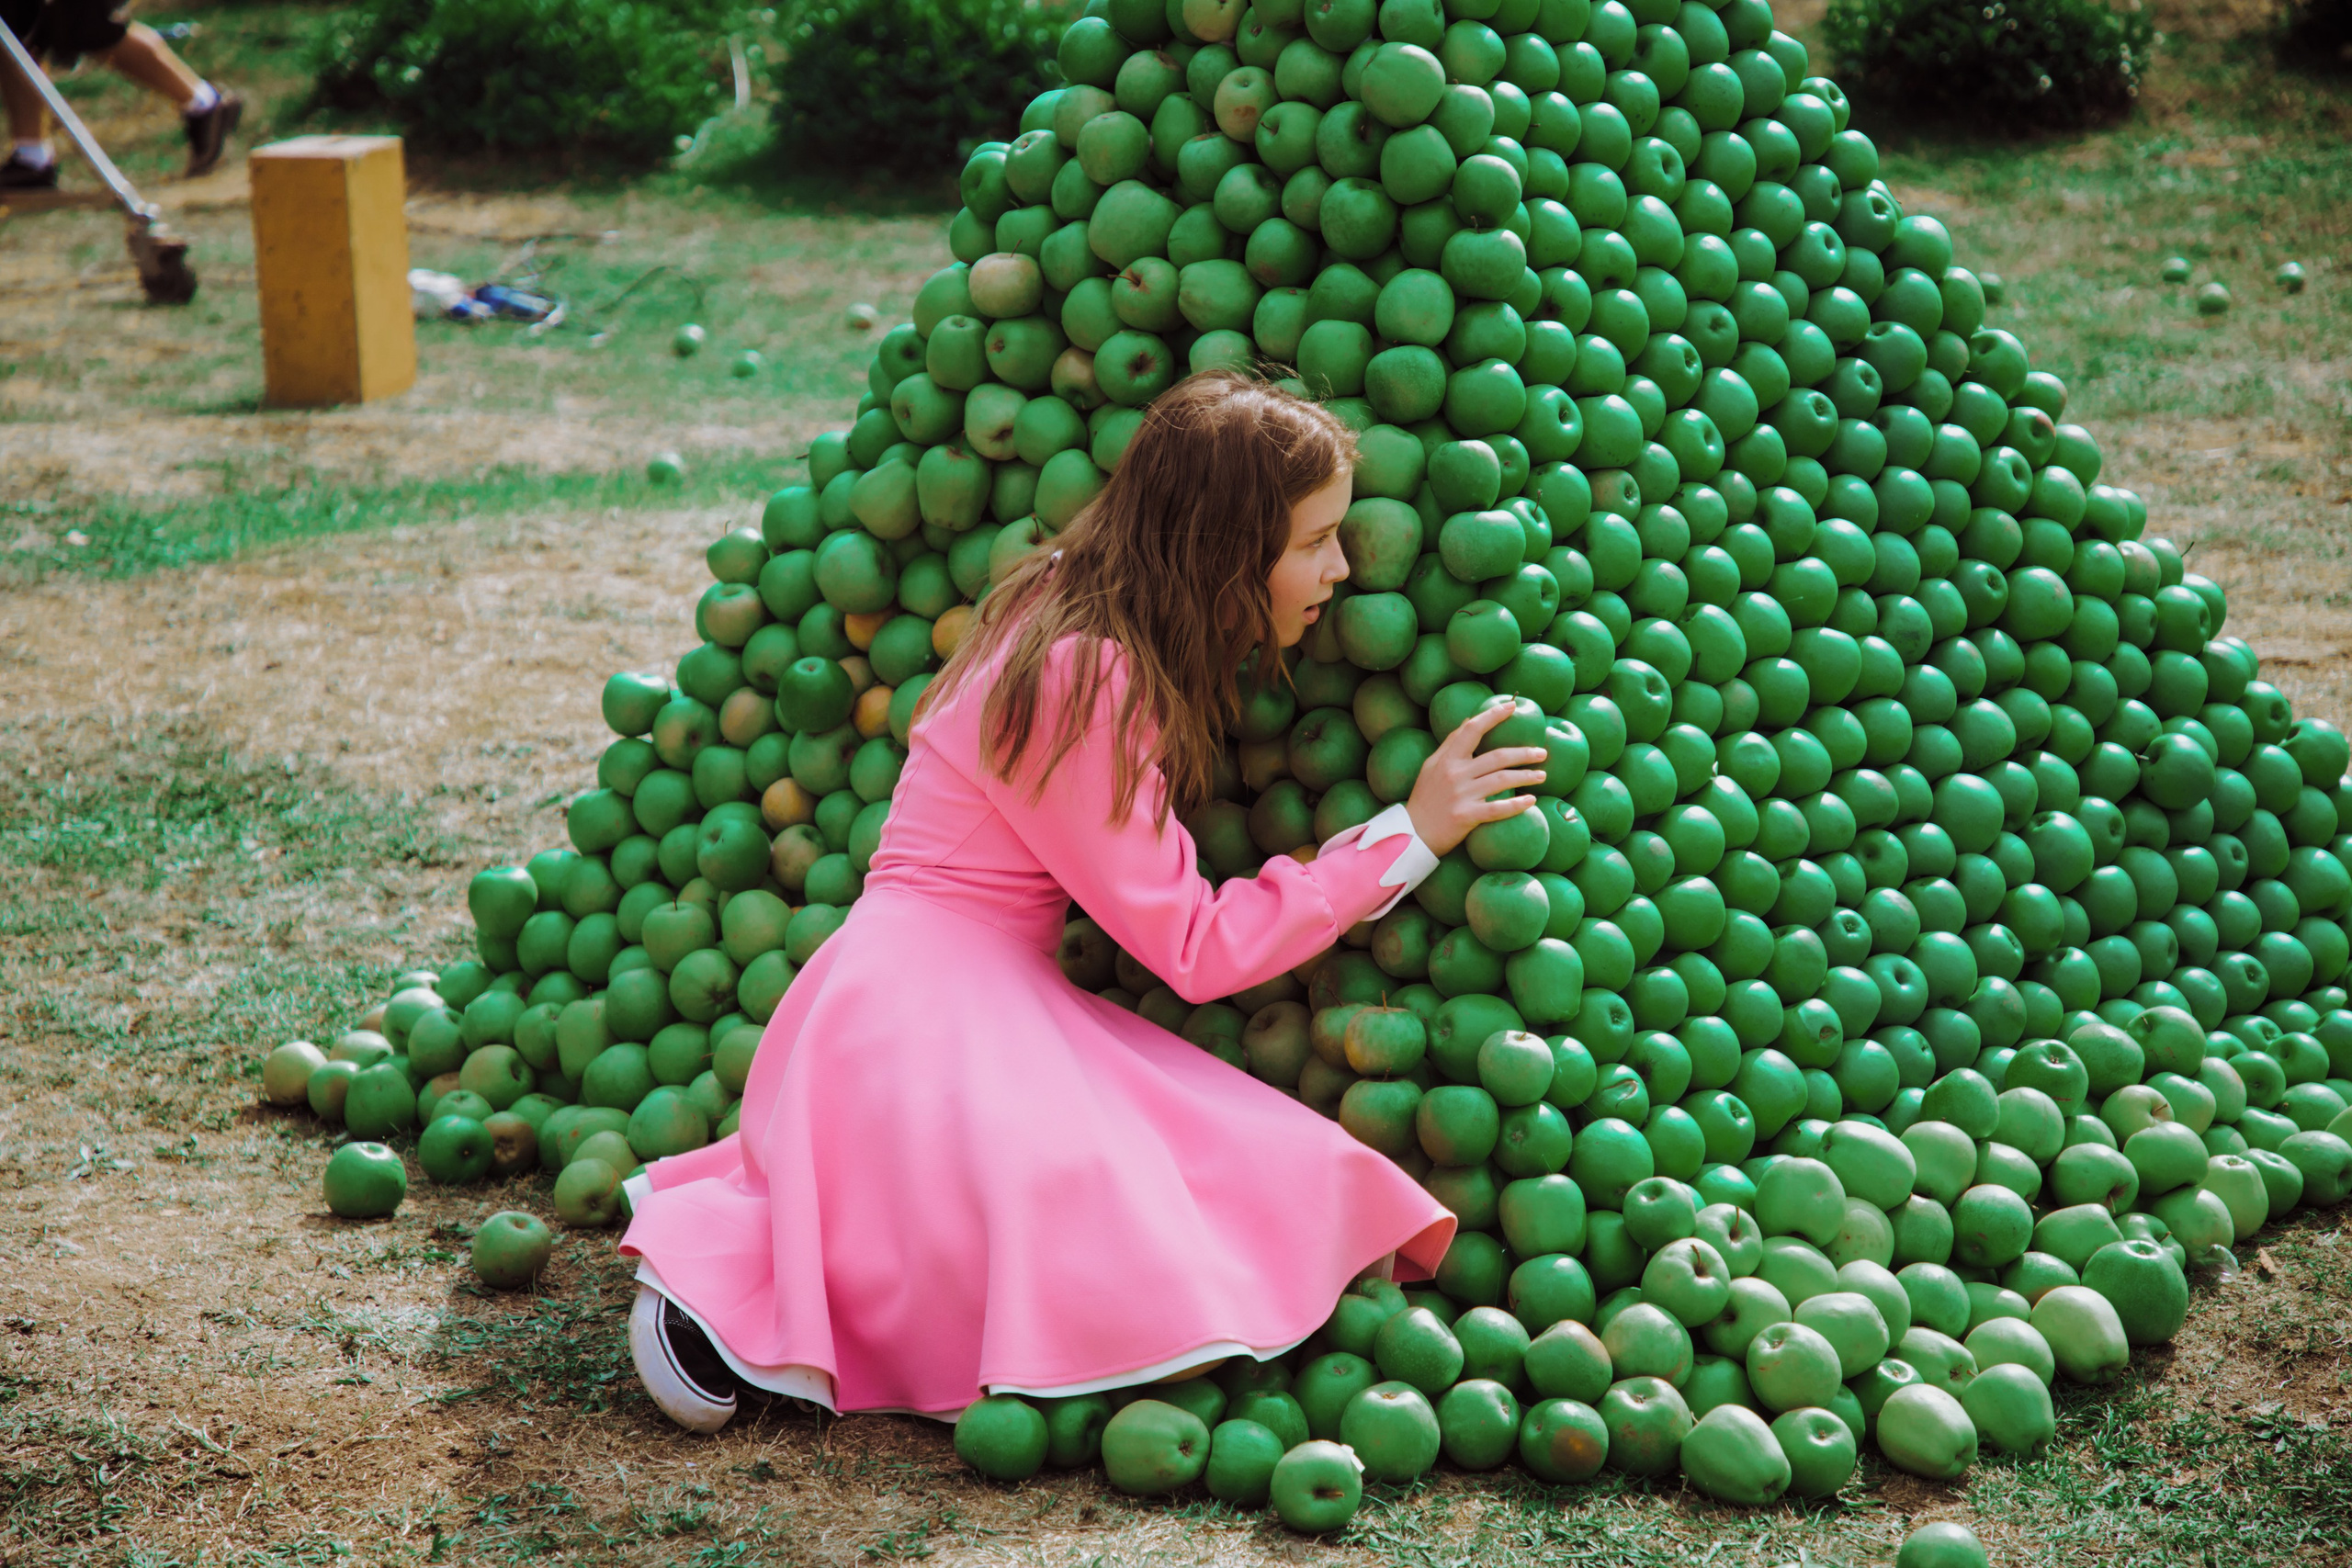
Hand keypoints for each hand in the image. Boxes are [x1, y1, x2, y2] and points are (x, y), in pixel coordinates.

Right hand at [1406, 703, 1549, 857]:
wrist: (1412, 834)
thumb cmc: (1424, 799)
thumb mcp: (1431, 766)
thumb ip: (1450, 743)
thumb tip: (1469, 719)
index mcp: (1447, 759)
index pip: (1472, 729)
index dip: (1493, 716)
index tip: (1512, 707)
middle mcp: (1455, 774)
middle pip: (1497, 756)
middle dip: (1523, 753)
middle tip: (1542, 753)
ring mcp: (1461, 795)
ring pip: (1502, 780)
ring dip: (1526, 776)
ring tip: (1542, 776)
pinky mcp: (1466, 816)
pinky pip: (1498, 809)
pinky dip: (1516, 804)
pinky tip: (1531, 801)